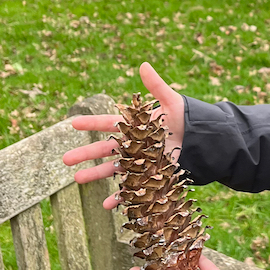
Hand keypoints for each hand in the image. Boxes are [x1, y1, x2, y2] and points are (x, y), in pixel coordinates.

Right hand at [63, 62, 184, 208]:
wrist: (204, 142)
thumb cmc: (187, 119)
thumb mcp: (172, 102)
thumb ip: (156, 86)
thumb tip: (144, 65)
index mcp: (135, 125)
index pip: (108, 123)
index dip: (91, 123)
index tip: (73, 123)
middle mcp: (132, 144)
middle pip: (104, 149)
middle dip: (84, 153)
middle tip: (65, 159)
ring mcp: (139, 162)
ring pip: (112, 169)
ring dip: (95, 174)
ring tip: (76, 179)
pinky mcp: (148, 177)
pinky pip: (131, 189)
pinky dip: (119, 197)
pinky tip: (107, 205)